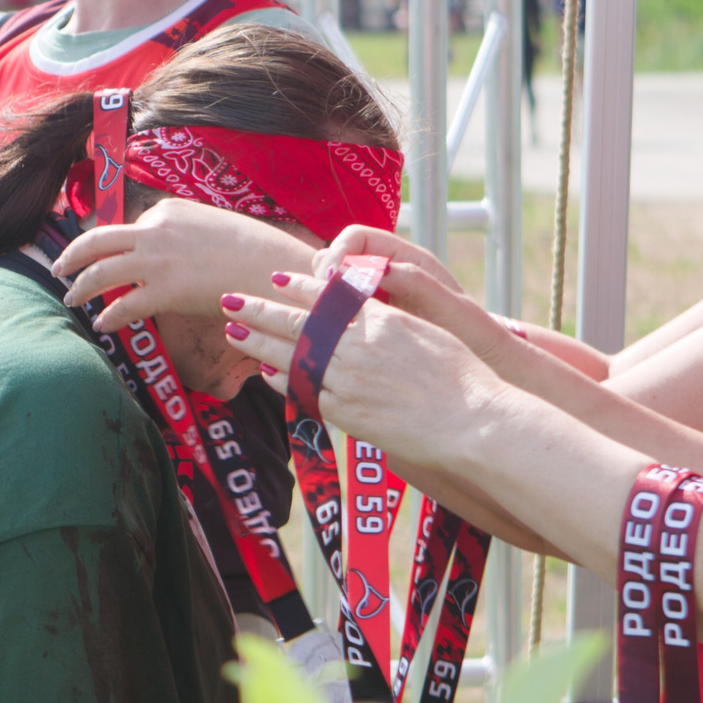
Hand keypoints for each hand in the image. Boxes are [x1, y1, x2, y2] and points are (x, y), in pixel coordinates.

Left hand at [55, 199, 315, 334]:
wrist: (274, 268)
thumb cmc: (254, 253)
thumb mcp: (211, 229)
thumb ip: (181, 238)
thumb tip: (167, 259)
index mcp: (168, 210)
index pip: (128, 228)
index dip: (111, 247)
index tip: (99, 257)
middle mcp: (155, 228)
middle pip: (97, 240)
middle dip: (73, 256)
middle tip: (59, 269)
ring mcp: (158, 259)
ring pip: (101, 271)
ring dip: (81, 287)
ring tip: (71, 298)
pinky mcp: (166, 289)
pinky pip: (125, 305)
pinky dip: (109, 316)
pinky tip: (102, 324)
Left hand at [221, 279, 497, 461]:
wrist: (472, 423)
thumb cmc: (462, 379)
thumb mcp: (425, 334)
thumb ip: (388, 321)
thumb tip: (364, 312)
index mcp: (380, 320)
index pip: (327, 297)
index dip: (297, 288)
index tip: (275, 279)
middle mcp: (358, 346)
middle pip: (298, 323)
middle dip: (260, 310)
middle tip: (230, 299)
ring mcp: (348, 380)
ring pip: (293, 355)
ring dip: (260, 342)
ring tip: (234, 331)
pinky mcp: (346, 412)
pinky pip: (304, 391)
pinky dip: (283, 379)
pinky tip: (266, 371)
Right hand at [313, 226, 521, 364]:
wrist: (484, 362)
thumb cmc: (472, 334)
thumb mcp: (448, 305)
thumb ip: (415, 282)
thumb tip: (379, 269)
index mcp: (407, 259)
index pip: (355, 237)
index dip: (337, 253)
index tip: (330, 279)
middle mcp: (389, 273)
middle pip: (337, 258)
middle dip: (322, 275)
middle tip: (317, 303)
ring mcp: (378, 297)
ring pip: (333, 287)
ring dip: (321, 301)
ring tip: (321, 323)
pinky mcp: (372, 322)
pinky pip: (339, 313)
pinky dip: (328, 320)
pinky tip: (329, 338)